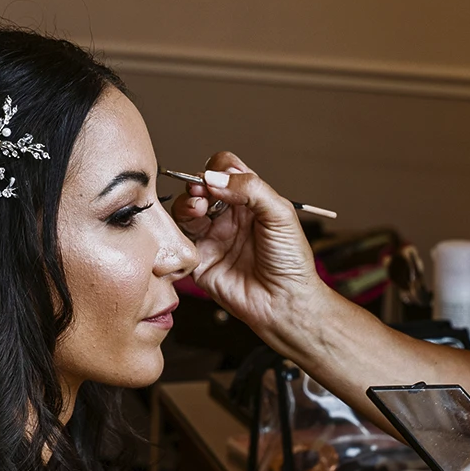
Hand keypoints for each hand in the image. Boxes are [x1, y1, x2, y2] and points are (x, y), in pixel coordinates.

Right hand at [170, 151, 325, 341]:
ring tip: (198, 206)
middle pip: (201, 186)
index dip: (219, 169)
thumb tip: (214, 176)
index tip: (222, 178)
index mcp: (249, 201)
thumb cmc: (290, 261)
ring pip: (187, 208)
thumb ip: (250, 188)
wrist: (284, 301)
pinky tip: (194, 225)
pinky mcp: (199, 258)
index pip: (225, 170)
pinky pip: (180, 238)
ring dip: (188, 202)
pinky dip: (179, 227)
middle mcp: (228, 216)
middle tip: (204, 191)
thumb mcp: (280, 214)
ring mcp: (212, 236)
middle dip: (199, 183)